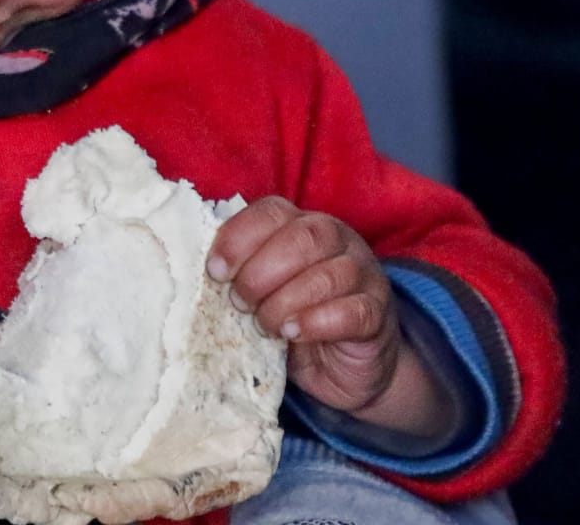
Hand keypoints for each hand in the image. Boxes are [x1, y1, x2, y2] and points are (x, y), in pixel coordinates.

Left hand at [208, 196, 453, 436]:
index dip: (239, 237)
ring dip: (284, 301)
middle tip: (240, 303)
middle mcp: (338, 241)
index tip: (215, 271)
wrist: (344, 367)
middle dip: (260, 272)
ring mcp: (364, 275)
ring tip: (266, 324)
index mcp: (302, 225)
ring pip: (327, 274)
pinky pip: (352, 311)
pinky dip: (315, 322)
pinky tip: (294, 333)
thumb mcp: (262, 292)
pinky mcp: (378, 313)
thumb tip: (201, 271)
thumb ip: (241, 273)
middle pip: (302, 238)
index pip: (271, 212)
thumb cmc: (293, 319)